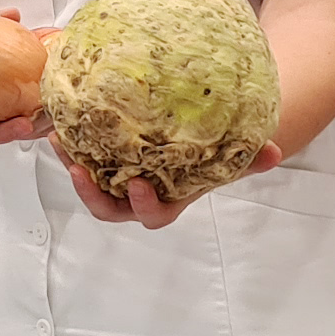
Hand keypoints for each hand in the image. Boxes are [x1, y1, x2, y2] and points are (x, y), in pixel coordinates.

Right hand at [0, 4, 46, 144]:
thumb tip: (11, 14)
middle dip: (2, 133)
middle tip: (20, 125)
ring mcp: (2, 120)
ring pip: (13, 134)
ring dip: (32, 132)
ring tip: (47, 122)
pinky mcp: (26, 119)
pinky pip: (35, 126)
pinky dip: (48, 123)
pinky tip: (61, 113)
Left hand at [54, 134, 280, 228]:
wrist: (200, 140)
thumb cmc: (214, 155)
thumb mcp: (233, 155)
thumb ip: (250, 158)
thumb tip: (274, 153)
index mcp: (168, 201)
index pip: (152, 215)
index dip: (142, 205)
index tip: (137, 184)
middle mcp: (138, 196)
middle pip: (108, 208)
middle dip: (92, 193)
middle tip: (80, 169)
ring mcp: (117, 180)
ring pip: (89, 183)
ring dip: (72, 165)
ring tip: (61, 141)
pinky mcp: (103, 160)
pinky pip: (83, 157)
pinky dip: (72, 144)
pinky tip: (63, 120)